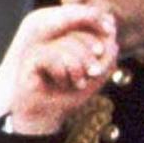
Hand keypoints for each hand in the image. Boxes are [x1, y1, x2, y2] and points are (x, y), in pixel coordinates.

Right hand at [7, 6, 117, 134]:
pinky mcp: (31, 58)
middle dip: (90, 57)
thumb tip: (112, 35)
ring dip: (77, 68)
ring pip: (66, 44)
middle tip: (93, 74)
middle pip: (79, 33)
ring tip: (78, 83)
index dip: (101, 42)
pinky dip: (61, 74)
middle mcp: (56, 39)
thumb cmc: (70, 94)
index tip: (102, 65)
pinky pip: (53, 57)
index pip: (89, 27)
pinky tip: (59, 83)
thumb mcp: (96, 76)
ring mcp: (43, 46)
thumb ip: (108, 56)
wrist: (47, 115)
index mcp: (71, 39)